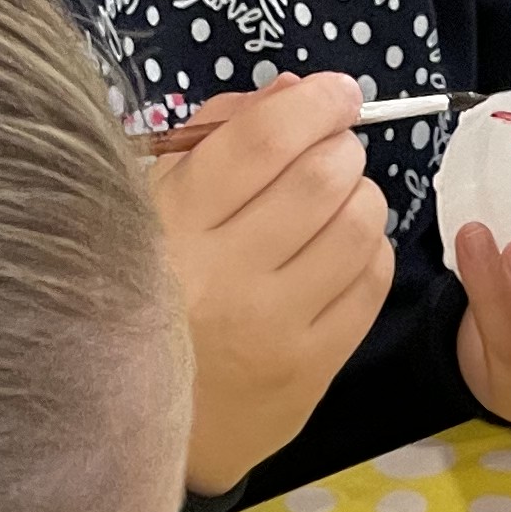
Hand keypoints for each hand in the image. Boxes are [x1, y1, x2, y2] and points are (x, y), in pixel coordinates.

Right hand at [147, 72, 393, 495]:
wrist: (139, 418)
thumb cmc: (150, 288)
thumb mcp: (155, 201)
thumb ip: (218, 138)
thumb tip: (296, 92)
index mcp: (175, 222)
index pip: (265, 141)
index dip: (317, 104)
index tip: (338, 94)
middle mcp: (225, 274)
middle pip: (322, 178)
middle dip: (342, 148)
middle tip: (334, 151)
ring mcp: (273, 327)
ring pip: (359, 229)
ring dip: (363, 197)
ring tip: (340, 201)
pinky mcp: (309, 370)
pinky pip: (370, 286)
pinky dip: (371, 252)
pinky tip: (344, 252)